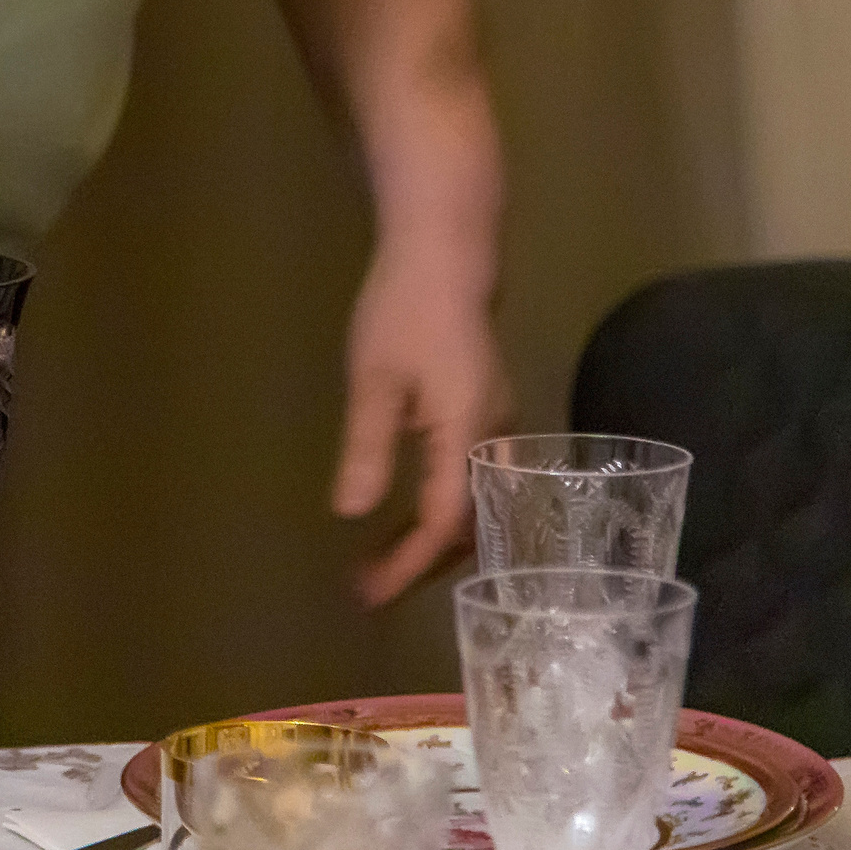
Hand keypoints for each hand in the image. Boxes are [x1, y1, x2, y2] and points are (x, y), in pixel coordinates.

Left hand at [331, 248, 511, 605]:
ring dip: (433, 540)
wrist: (446, 255)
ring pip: (475, 505)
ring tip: (383, 563)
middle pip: (469, 524)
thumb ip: (368, 449)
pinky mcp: (487, 414)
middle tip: (370, 589)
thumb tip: (353, 513)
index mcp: (468, 435)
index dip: (407, 565)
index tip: (369, 594)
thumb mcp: (374, 382)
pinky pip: (472, 481)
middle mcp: (495, 439)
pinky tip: (408, 516)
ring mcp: (497, 426)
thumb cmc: (404, 311)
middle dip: (422, 563)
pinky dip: (442, 510)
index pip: (443, 523)